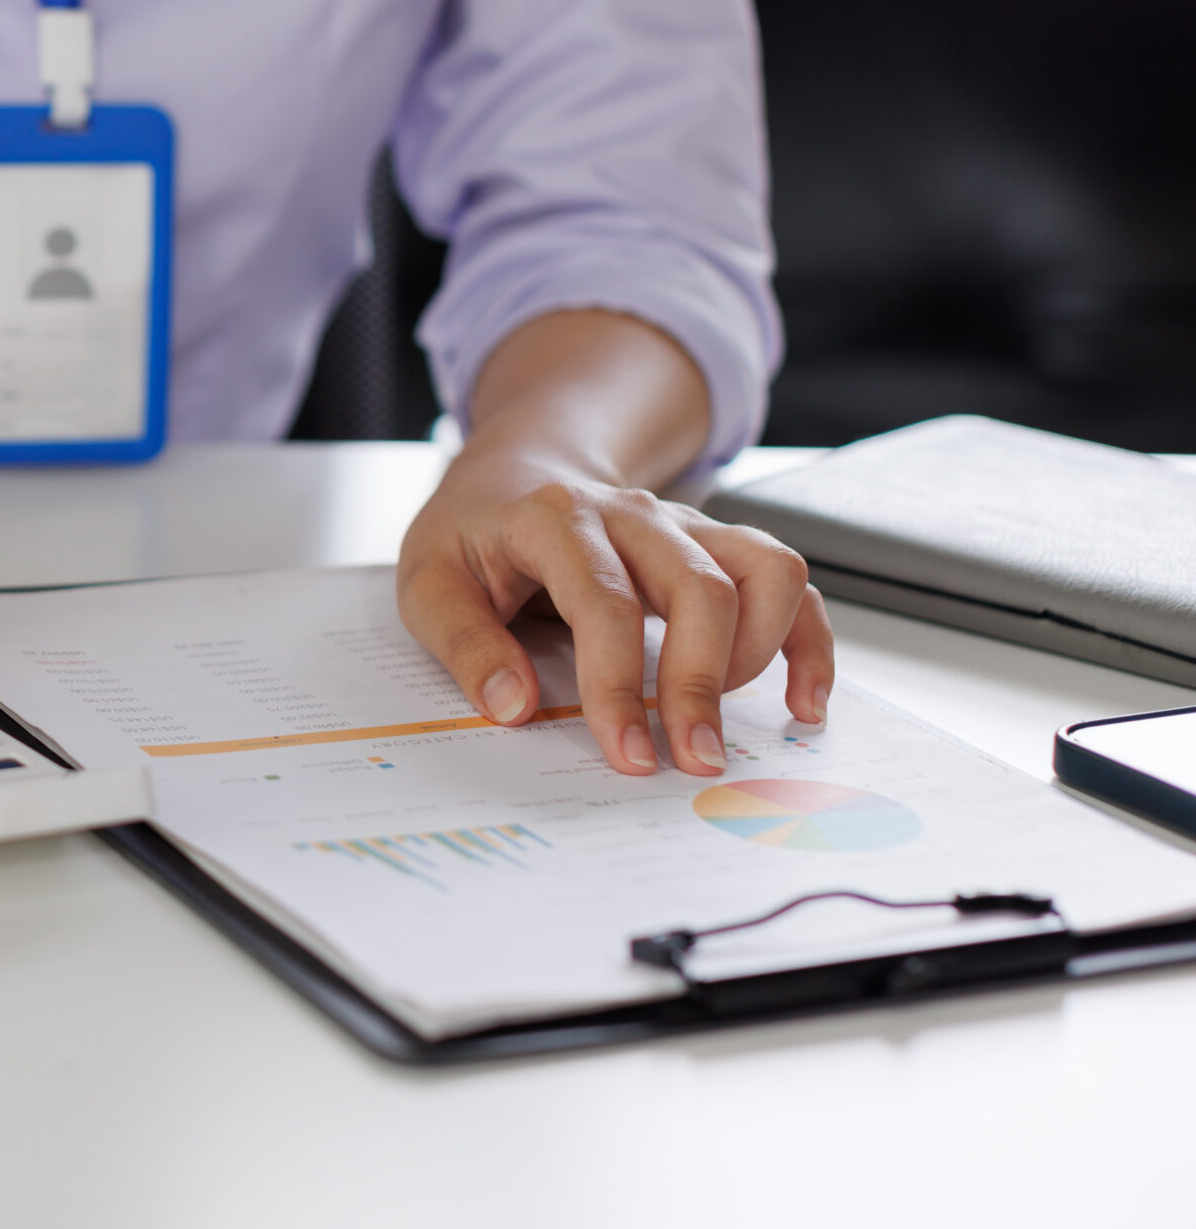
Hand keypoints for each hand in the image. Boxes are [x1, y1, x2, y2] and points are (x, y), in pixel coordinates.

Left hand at [396, 443, 834, 777]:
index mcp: (554, 518)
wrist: (512, 476)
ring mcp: (681, 527)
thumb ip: (465, 644)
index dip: (619, 684)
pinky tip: (803, 702)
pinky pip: (787, 581)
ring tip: (722, 722)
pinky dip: (808, 640)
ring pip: (764, 571)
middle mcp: (632, 515)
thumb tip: (512, 706)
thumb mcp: (429, 583)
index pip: (603, 601)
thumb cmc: (471, 535)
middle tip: (691, 760)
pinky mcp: (714, 548)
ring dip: (759, 655)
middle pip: (700, 588)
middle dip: (701, 684)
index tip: (629, 754)